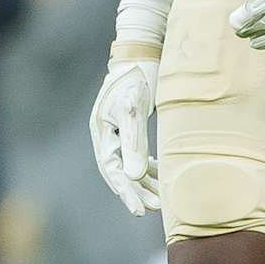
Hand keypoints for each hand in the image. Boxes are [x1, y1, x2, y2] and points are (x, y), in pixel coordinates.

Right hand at [89, 59, 158, 214]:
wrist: (142, 52)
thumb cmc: (137, 77)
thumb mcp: (135, 108)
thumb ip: (133, 141)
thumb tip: (133, 176)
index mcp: (102, 132)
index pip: (112, 170)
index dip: (126, 192)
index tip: (139, 211)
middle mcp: (107, 135)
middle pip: (120, 171)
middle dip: (137, 191)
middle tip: (155, 208)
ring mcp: (117, 131)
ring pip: (130, 164)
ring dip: (145, 181)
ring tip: (162, 198)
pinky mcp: (130, 126)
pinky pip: (137, 153)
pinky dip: (148, 166)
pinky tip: (160, 176)